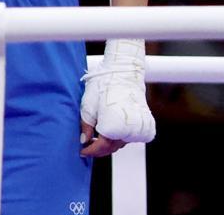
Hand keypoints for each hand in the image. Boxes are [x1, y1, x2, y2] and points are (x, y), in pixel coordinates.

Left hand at [80, 38, 156, 156]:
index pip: (102, 147)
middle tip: (86, 147)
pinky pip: (128, 136)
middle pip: (112, 148)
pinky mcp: (142, 123)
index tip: (81, 151)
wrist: (123, 73)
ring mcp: (137, 127)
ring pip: (120, 143)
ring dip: (108, 144)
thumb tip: (84, 141)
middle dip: (98, 150)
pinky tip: (108, 133)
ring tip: (95, 139)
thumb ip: (86, 125)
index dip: (90, 151)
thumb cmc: (103, 86)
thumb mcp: (88, 105)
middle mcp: (128, 130)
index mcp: (114, 126)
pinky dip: (118, 138)